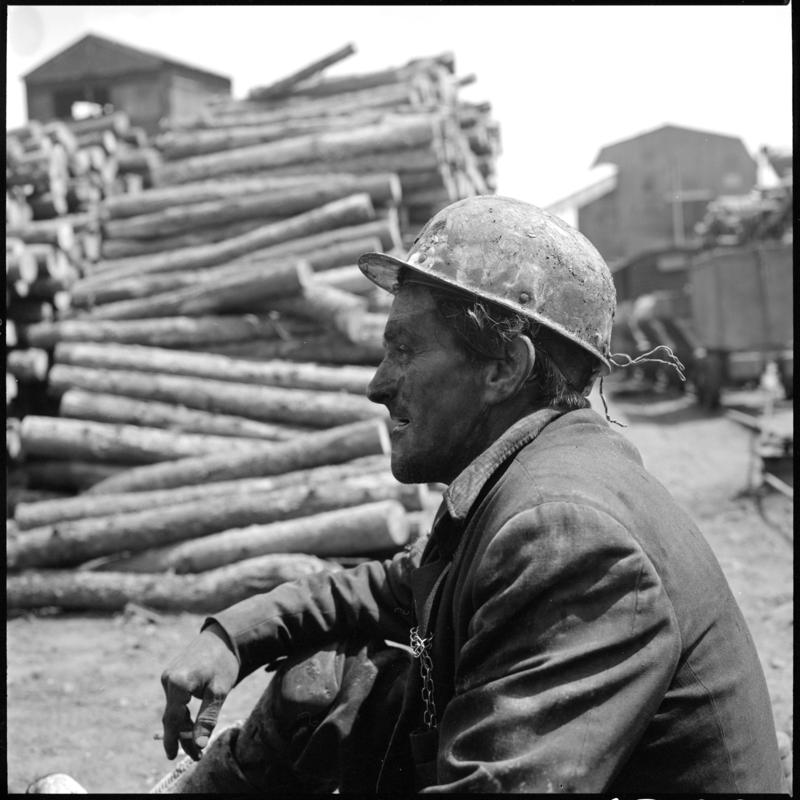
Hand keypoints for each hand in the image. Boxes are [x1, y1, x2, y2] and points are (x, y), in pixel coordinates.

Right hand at [160, 623, 239, 760]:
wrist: (222, 637)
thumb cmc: (223, 663)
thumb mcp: (219, 691)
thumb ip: (207, 718)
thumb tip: (199, 745)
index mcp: (178, 682)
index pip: (172, 719)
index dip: (175, 740)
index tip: (175, 758)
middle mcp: (168, 679)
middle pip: (172, 716)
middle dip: (182, 736)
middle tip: (195, 755)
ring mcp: (168, 677)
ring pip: (173, 709)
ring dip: (183, 726)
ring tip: (196, 744)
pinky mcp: (172, 676)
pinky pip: (175, 700)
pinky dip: (183, 713)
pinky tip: (192, 724)